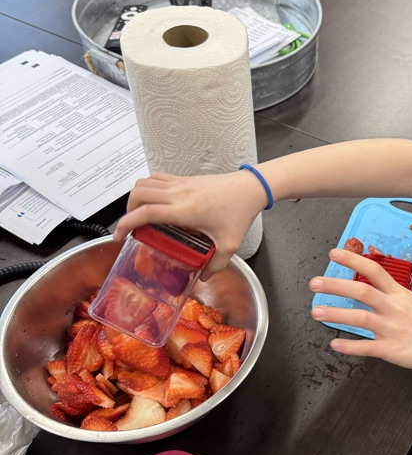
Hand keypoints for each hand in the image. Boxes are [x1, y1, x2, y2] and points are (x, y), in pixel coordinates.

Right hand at [113, 170, 264, 275]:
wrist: (250, 188)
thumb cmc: (240, 212)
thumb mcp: (230, 245)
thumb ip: (216, 265)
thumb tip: (203, 277)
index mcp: (186, 211)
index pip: (146, 212)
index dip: (126, 223)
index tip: (118, 236)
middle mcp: (179, 194)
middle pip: (138, 194)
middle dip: (127, 211)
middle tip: (131, 227)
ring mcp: (180, 183)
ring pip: (144, 182)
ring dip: (135, 197)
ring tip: (140, 214)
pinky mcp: (184, 178)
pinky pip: (157, 177)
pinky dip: (148, 187)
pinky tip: (156, 202)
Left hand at [309, 249, 411, 372]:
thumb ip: (391, 293)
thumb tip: (371, 281)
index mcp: (399, 294)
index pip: (374, 270)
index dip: (353, 260)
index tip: (334, 253)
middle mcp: (393, 308)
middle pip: (362, 292)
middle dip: (336, 286)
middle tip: (314, 283)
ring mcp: (392, 329)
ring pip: (361, 319)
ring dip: (336, 314)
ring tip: (316, 312)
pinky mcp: (392, 350)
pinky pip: (367, 348)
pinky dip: (350, 347)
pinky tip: (335, 345)